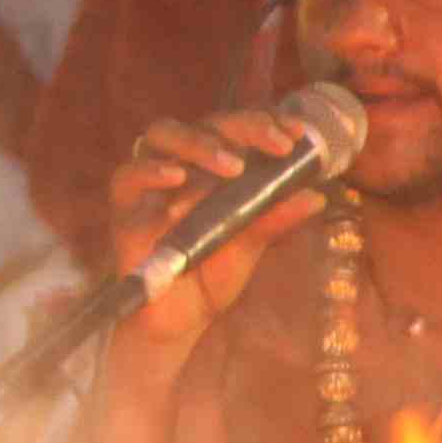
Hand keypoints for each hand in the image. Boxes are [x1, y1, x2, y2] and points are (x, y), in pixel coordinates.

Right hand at [105, 106, 345, 352]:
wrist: (180, 320)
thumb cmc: (213, 274)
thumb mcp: (251, 245)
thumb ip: (275, 218)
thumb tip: (316, 196)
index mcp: (214, 166)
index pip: (238, 127)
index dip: (266, 121)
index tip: (299, 133)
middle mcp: (182, 164)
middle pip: (204, 123)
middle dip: (243, 126)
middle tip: (277, 145)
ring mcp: (151, 183)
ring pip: (162, 135)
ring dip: (199, 144)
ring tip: (232, 167)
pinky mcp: (125, 209)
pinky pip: (127, 177)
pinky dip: (151, 171)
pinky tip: (176, 177)